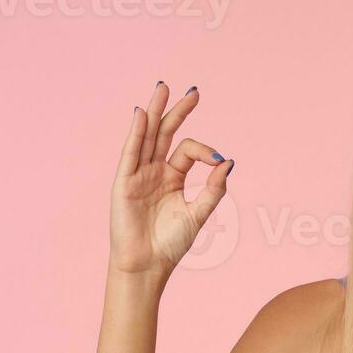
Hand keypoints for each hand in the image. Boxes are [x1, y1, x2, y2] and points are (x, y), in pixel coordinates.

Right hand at [109, 81, 232, 277]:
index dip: (205, 150)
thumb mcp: (199, 212)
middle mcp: (154, 171)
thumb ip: (214, 188)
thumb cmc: (172, 243)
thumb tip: (228, 161)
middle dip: (178, 111)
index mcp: (172, 177)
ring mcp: (137, 174)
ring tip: (163, 87)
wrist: (148, 264)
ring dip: (154, 111)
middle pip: (165, 133)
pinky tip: (141, 114)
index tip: (218, 160)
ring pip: (147, 136)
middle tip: (193, 91)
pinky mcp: (123, 182)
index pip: (187, 150)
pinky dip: (135, 132)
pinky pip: (130, 152)